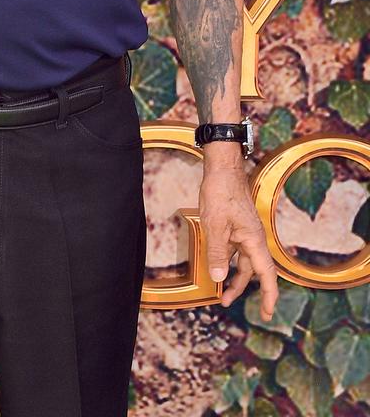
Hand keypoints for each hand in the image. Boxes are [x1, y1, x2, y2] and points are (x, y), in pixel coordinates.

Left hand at [199, 165, 278, 320]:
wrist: (222, 169)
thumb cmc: (221, 193)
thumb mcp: (215, 225)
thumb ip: (217, 252)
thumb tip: (219, 278)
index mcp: (254, 240)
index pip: (266, 275)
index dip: (268, 296)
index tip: (267, 313)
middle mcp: (254, 238)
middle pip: (254, 271)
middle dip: (243, 290)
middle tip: (229, 304)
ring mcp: (246, 232)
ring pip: (244, 262)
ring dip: (234, 277)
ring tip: (221, 293)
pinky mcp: (237, 226)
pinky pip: (236, 250)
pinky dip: (228, 261)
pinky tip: (218, 266)